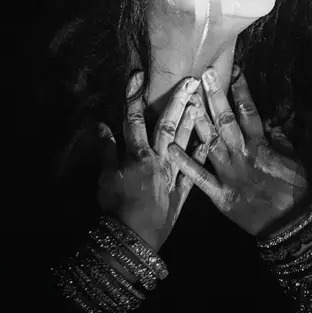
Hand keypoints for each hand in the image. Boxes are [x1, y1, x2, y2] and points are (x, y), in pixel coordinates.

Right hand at [96, 72, 208, 252]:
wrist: (133, 237)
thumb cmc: (115, 207)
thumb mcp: (104, 177)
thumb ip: (105, 150)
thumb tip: (101, 125)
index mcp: (136, 154)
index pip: (133, 119)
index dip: (134, 97)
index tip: (138, 75)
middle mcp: (158, 159)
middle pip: (166, 125)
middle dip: (177, 101)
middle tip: (190, 80)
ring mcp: (173, 173)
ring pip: (184, 142)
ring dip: (192, 121)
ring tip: (202, 100)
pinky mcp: (183, 191)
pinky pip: (195, 170)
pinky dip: (201, 154)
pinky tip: (210, 138)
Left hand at [167, 65, 311, 237]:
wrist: (292, 228)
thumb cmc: (297, 193)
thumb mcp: (295, 162)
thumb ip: (281, 141)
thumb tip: (273, 122)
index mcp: (261, 145)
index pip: (248, 111)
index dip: (241, 90)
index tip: (233, 70)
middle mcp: (243, 155)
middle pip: (225, 120)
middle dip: (214, 96)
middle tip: (203, 74)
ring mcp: (229, 174)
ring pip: (210, 141)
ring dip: (197, 120)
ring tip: (186, 99)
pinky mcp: (220, 195)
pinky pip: (200, 178)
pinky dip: (185, 163)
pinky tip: (170, 149)